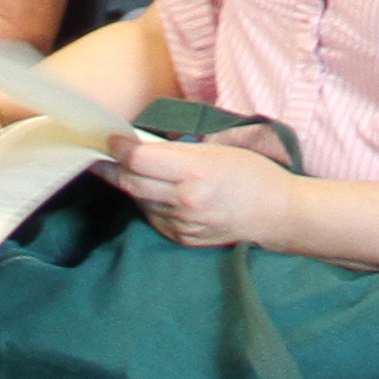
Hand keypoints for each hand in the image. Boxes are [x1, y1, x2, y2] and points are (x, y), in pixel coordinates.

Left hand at [104, 124, 299, 250]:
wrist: (277, 214)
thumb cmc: (251, 173)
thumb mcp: (217, 149)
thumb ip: (178, 148)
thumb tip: (141, 144)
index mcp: (195, 171)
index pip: (139, 159)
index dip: (119, 148)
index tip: (111, 139)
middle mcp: (185, 200)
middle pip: (131, 183)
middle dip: (111, 168)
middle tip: (101, 156)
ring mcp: (183, 224)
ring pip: (140, 202)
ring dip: (132, 186)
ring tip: (133, 172)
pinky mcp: (184, 239)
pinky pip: (154, 219)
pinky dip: (150, 204)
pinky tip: (158, 194)